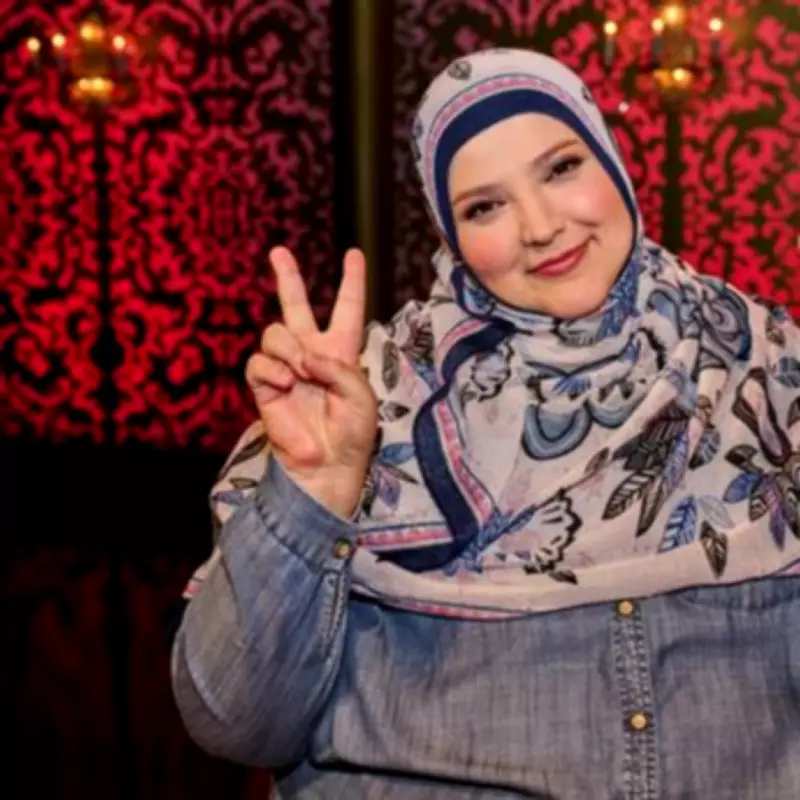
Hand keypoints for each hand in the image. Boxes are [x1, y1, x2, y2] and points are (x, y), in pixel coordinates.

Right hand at [246, 246, 376, 517]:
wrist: (328, 464)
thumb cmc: (352, 432)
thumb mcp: (361, 396)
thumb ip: (338, 368)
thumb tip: (303, 356)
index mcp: (341, 350)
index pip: (347, 308)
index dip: (351, 281)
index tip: (353, 255)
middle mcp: (311, 352)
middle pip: (295, 305)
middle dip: (287, 277)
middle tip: (279, 252)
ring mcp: (285, 367)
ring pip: (274, 332)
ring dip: (288, 348)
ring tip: (299, 372)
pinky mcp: (264, 385)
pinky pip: (259, 362)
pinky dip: (272, 370)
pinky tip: (285, 384)